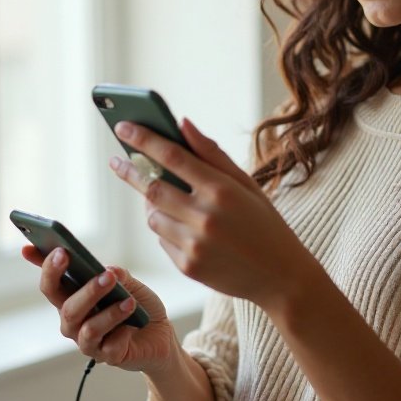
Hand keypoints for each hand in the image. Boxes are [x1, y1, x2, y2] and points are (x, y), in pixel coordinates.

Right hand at [22, 245, 178, 373]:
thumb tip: (108, 269)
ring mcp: (88, 341)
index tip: (44, 249)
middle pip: (66, 307)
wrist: (161, 336)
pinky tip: (134, 324)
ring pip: (87, 328)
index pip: (52, 283)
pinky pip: (110, 346)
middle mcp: (74, 321)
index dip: (45, 267)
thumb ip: (119, 275)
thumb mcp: (131, 285)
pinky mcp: (107, 357)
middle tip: (106, 275)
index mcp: (73, 298)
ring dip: (109, 313)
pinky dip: (123, 332)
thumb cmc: (139, 307)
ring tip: (129, 301)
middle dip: (85, 290)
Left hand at [108, 117, 312, 309]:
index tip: (123, 128)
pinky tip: (186, 229)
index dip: (144, 140)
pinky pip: (162, 241)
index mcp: (222, 190)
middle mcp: (206, 217)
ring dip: (152, 205)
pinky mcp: (188, 267)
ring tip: (167, 200)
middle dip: (131, 172)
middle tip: (118, 161)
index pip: (173, 157)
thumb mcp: (246, 185)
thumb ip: (212, 154)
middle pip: (152, 188)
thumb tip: (182, 124)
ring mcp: (195, 244)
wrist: (282, 277)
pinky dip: (166, 230)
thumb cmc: (265, 224)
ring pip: (152, 217)